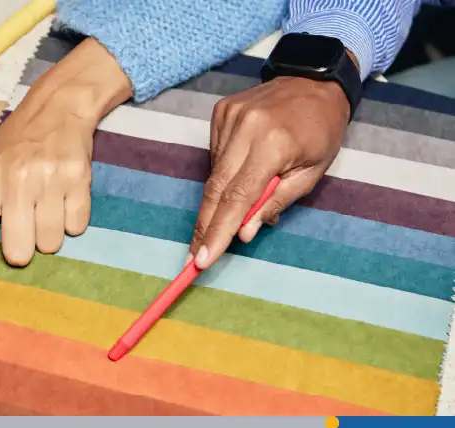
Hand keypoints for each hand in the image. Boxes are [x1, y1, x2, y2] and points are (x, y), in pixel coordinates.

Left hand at [0, 38, 131, 310]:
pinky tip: (65, 195)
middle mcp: (16, 181)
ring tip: (47, 201)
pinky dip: (71, 218)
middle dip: (23, 246)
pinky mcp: (79, 180)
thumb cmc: (16, 139)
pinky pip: (76, 227)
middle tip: (26, 218)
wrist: (59, 106)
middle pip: (19, 252)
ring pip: (50, 244)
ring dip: (49, 232)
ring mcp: (49, 181)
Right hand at [189, 72, 351, 269]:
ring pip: (214, 173)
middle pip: (215, 188)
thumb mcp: (312, 173)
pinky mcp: (220, 112)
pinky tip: (242, 168)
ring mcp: (229, 117)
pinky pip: (216, 155)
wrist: (315, 81)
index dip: (218, 232)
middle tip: (194, 257)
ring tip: (237, 204)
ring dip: (220, 199)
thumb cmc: (321, 130)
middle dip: (205, 227)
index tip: (201, 259)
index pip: (237, 198)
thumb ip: (276, 202)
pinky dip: (225, 172)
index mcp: (272, 144)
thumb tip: (243, 232)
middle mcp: (245, 128)